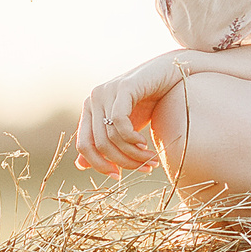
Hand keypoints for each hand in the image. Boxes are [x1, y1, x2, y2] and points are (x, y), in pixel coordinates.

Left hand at [75, 52, 190, 176]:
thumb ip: (106, 143)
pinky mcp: (122, 87)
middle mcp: (93, 99)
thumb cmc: (148, 101)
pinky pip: (119, 122)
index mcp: (90, 110)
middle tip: (145, 169)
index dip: (98, 165)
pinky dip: (132, 138)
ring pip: (111, 136)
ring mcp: (106, 92)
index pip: (83, 146)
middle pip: (99, 145)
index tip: (118, 177)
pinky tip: (145, 143)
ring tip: (151, 160)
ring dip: (133, 154)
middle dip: (123, 162)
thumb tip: (80, 165)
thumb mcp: (126, 127)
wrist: (170, 74)